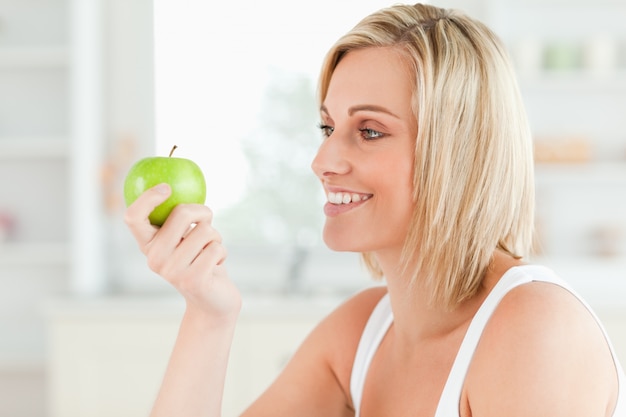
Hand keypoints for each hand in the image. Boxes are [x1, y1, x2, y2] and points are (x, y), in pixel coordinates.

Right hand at [124, 183, 240, 319]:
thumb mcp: (187, 238)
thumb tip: (180, 181)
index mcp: (148, 245)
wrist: (212, 301)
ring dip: (216, 237)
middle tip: (207, 220)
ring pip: (205, 231)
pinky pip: (216, 248)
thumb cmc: (200, 260)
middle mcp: (154, 259)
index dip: (147, 198)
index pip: (133, 217)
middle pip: (181, 213)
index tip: (166, 187)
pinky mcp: (193, 280)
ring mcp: (172, 271)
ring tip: (210, 253)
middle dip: (203, 211)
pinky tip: (215, 266)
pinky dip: (222, 252)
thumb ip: (181, 218)